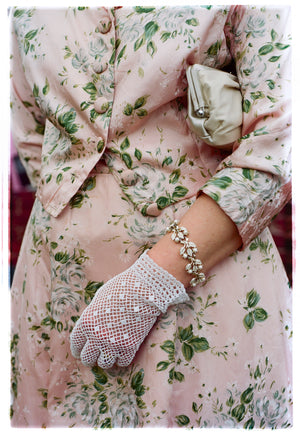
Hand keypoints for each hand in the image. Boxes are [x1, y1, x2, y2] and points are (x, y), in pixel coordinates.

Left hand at [70, 251, 188, 367]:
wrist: (143, 289)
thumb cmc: (121, 289)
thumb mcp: (100, 299)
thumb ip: (93, 316)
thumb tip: (91, 327)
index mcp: (86, 322)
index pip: (76, 344)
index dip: (78, 349)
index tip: (80, 352)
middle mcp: (96, 335)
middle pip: (87, 358)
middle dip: (90, 358)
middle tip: (95, 356)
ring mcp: (113, 342)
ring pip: (104, 363)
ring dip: (107, 359)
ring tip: (111, 354)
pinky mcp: (129, 346)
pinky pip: (122, 362)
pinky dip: (122, 358)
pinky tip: (124, 351)